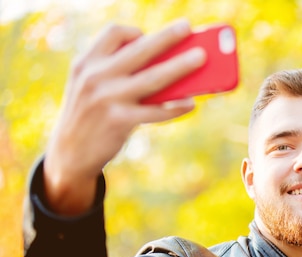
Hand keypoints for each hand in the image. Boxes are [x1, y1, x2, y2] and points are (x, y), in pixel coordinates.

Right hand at [43, 19, 205, 214]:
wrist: (70, 154)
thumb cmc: (91, 116)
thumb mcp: (90, 87)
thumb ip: (116, 73)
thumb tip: (166, 66)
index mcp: (87, 63)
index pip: (112, 34)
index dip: (134, 32)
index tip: (148, 37)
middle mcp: (95, 76)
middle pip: (139, 49)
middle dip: (166, 36)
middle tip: (186, 27)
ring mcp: (108, 98)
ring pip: (153, 78)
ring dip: (180, 66)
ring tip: (200, 58)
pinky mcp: (120, 121)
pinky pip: (156, 111)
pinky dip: (175, 107)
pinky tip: (190, 103)